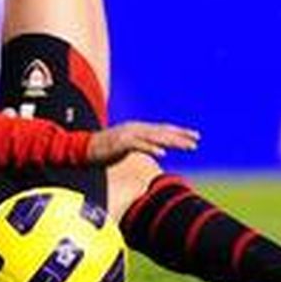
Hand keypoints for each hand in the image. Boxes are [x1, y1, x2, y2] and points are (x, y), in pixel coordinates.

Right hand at [85, 121, 199, 164]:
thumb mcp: (126, 147)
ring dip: (172, 142)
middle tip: (196, 141)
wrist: (84, 149)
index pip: (163, 129)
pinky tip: (163, 153)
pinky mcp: (121, 142)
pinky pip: (139, 145)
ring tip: (187, 147)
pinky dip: (152, 148)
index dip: (179, 132)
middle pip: (163, 132)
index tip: (195, 137)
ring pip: (155, 137)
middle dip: (181, 136)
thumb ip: (141, 145)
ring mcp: (128, 134)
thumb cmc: (105, 150)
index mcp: (138, 129)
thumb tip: (155, 150)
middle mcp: (136, 128)